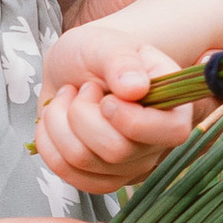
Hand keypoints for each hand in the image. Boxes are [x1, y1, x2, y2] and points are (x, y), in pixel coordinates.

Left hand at [37, 14, 198, 188]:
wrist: (70, 70)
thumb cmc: (95, 54)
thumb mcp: (105, 44)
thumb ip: (121, 61)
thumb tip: (136, 89)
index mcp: (173, 105)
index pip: (172, 132)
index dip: (131, 119)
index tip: (105, 98)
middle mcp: (157, 142)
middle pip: (117, 151)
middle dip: (82, 114)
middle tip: (83, 89)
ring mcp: (130, 165)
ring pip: (83, 161)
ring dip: (59, 122)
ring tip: (68, 98)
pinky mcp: (101, 178)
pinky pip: (67, 173)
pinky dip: (48, 142)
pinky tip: (55, 120)